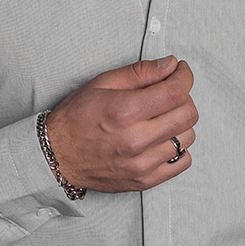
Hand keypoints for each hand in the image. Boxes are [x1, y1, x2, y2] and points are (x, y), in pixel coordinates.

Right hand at [45, 56, 197, 192]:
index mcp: (124, 111)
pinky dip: (179, 147)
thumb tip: (171, 65)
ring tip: (163, 117)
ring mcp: (141, 163)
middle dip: (184, 97)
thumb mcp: (102, 83)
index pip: (176, 92)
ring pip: (188, 137)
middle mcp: (135, 140)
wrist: (57, 155)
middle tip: (170, 93)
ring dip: (180, 122)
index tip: (180, 72)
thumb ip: (140, 72)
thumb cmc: (76, 118)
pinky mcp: (144, 180)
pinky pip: (183, 161)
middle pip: (188, 114)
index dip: (184, 76)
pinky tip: (163, 138)